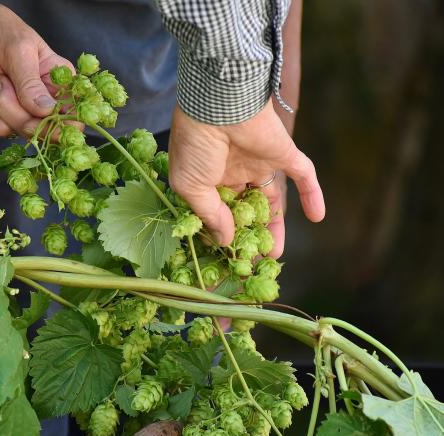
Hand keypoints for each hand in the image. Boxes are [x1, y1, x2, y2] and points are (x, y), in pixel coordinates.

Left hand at [0, 2, 72, 136]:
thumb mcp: (18, 49)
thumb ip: (31, 83)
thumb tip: (47, 111)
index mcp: (56, 86)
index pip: (70, 121)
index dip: (58, 128)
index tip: (41, 117)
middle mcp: (36, 106)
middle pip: (32, 130)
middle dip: (11, 107)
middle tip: (0, 79)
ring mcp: (10, 115)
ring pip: (2, 131)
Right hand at [168, 101, 324, 256]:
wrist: (219, 103)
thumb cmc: (195, 145)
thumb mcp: (190, 186)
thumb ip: (209, 215)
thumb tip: (225, 240)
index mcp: (206, 177)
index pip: (217, 210)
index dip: (221, 233)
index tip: (225, 256)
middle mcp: (233, 170)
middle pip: (245, 209)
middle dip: (247, 235)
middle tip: (251, 260)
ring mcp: (259, 162)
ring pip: (271, 200)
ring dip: (275, 226)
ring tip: (274, 254)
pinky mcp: (284, 153)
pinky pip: (303, 176)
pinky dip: (312, 194)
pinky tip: (318, 217)